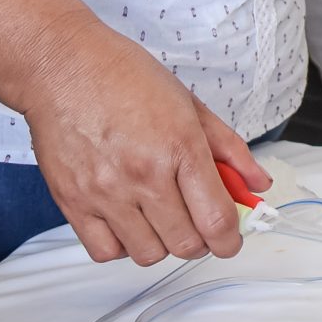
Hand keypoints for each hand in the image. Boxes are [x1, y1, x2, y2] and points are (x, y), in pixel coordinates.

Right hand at [21, 21, 269, 266]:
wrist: (63, 66)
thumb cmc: (124, 77)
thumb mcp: (191, 105)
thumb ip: (230, 149)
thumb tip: (258, 182)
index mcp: (179, 147)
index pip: (217, 220)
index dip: (231, 240)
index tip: (231, 239)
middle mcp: (143, 175)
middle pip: (186, 245)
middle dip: (201, 241)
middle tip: (197, 221)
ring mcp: (106, 192)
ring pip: (147, 255)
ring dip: (162, 244)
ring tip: (160, 217)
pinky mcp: (73, 202)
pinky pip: (105, 252)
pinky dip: (121, 245)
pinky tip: (127, 221)